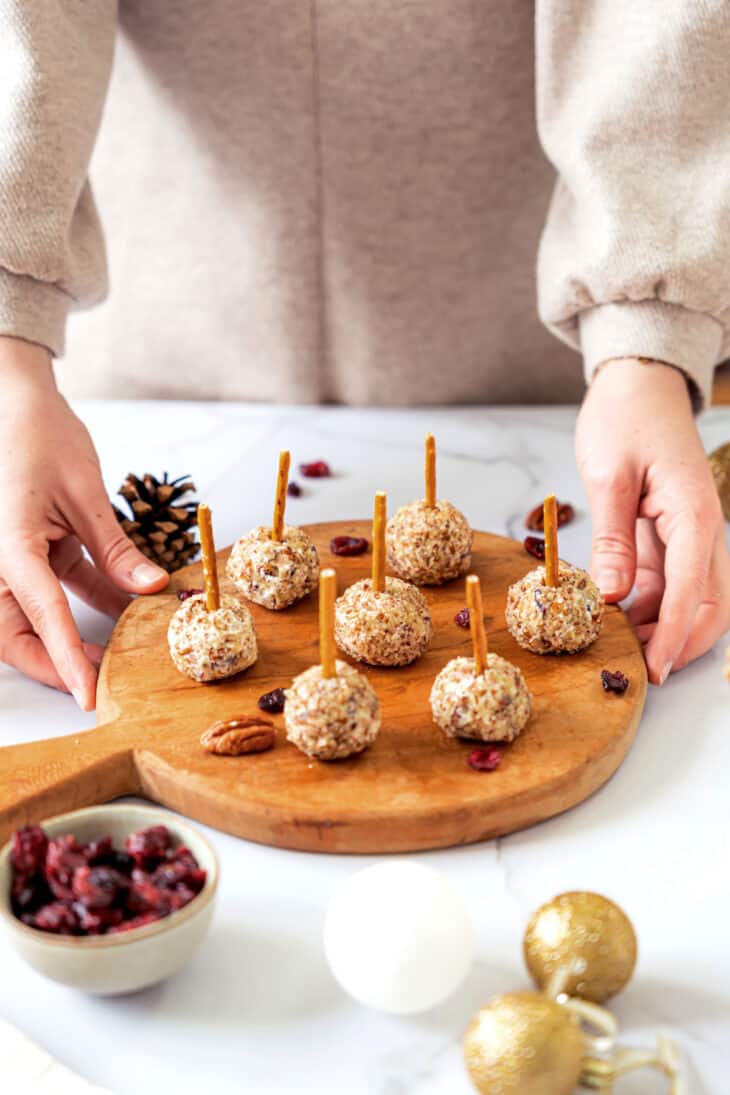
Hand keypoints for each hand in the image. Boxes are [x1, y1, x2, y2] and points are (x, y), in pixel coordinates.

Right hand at [0, 337, 167, 708]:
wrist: (17, 402)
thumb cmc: (40, 436)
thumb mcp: (85, 493)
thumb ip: (115, 547)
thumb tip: (152, 588)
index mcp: (8, 545)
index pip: (41, 616)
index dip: (66, 660)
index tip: (87, 694)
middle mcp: (0, 559)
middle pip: (15, 634)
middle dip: (54, 663)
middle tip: (97, 684)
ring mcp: (11, 557)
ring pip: (30, 619)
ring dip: (68, 639)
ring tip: (115, 653)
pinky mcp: (29, 550)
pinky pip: (52, 591)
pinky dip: (84, 603)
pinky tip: (124, 608)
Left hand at [576, 357, 729, 684]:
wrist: (638, 381)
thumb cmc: (625, 417)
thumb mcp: (609, 475)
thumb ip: (613, 539)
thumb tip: (614, 596)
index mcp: (695, 515)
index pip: (691, 591)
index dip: (673, 635)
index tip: (655, 669)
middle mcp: (702, 531)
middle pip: (708, 605)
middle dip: (680, 642)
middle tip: (638, 668)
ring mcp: (687, 536)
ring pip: (688, 599)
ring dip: (661, 626)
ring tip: (616, 645)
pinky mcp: (668, 536)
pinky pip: (667, 582)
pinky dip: (646, 605)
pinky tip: (613, 615)